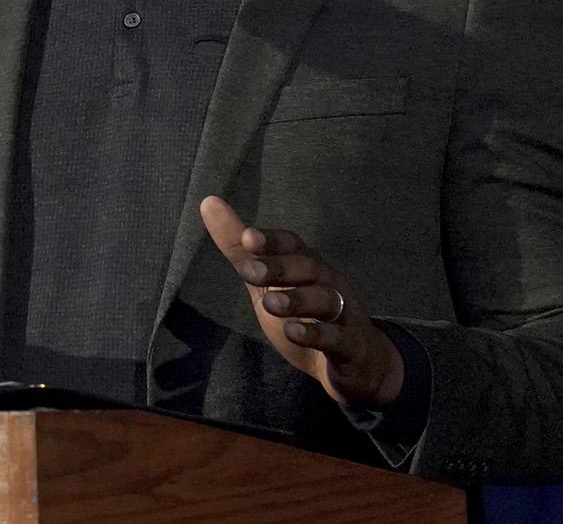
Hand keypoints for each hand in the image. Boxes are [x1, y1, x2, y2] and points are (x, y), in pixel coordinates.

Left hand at [199, 196, 403, 408]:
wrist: (354, 360)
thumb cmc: (305, 314)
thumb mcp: (266, 282)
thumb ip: (239, 249)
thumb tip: (208, 203)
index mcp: (307, 266)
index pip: (293, 245)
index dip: (272, 240)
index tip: (247, 237)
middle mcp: (328, 283)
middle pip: (309, 267)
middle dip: (279, 267)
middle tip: (249, 272)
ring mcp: (343, 314)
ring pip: (326, 300)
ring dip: (297, 300)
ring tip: (269, 303)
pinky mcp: (350, 346)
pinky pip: (336, 337)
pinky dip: (316, 334)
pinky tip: (294, 332)